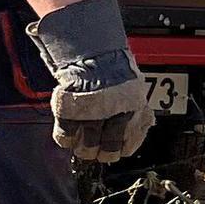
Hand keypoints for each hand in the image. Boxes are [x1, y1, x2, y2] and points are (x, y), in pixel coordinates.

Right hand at [26, 0, 152, 162]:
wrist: (92, 51)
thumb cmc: (112, 64)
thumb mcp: (132, 85)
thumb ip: (134, 106)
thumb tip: (138, 121)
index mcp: (133, 111)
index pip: (129, 145)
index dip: (122, 148)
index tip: (117, 149)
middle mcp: (114, 118)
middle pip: (107, 151)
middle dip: (102, 152)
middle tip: (96, 149)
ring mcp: (91, 118)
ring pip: (86, 148)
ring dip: (84, 147)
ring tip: (82, 142)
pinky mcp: (69, 116)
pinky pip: (65, 138)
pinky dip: (66, 138)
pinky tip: (69, 133)